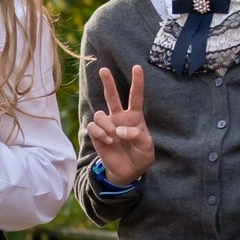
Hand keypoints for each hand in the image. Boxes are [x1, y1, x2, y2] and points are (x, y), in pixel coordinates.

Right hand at [85, 65, 152, 183]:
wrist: (129, 171)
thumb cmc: (140, 155)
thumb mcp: (146, 145)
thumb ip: (136, 134)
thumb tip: (119, 130)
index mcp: (134, 116)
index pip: (135, 96)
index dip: (137, 82)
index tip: (137, 67)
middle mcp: (119, 117)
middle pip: (112, 96)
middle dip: (108, 82)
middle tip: (104, 70)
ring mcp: (107, 125)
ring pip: (100, 114)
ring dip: (107, 125)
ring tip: (114, 137)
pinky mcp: (97, 135)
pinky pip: (93, 127)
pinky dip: (101, 134)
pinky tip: (108, 141)